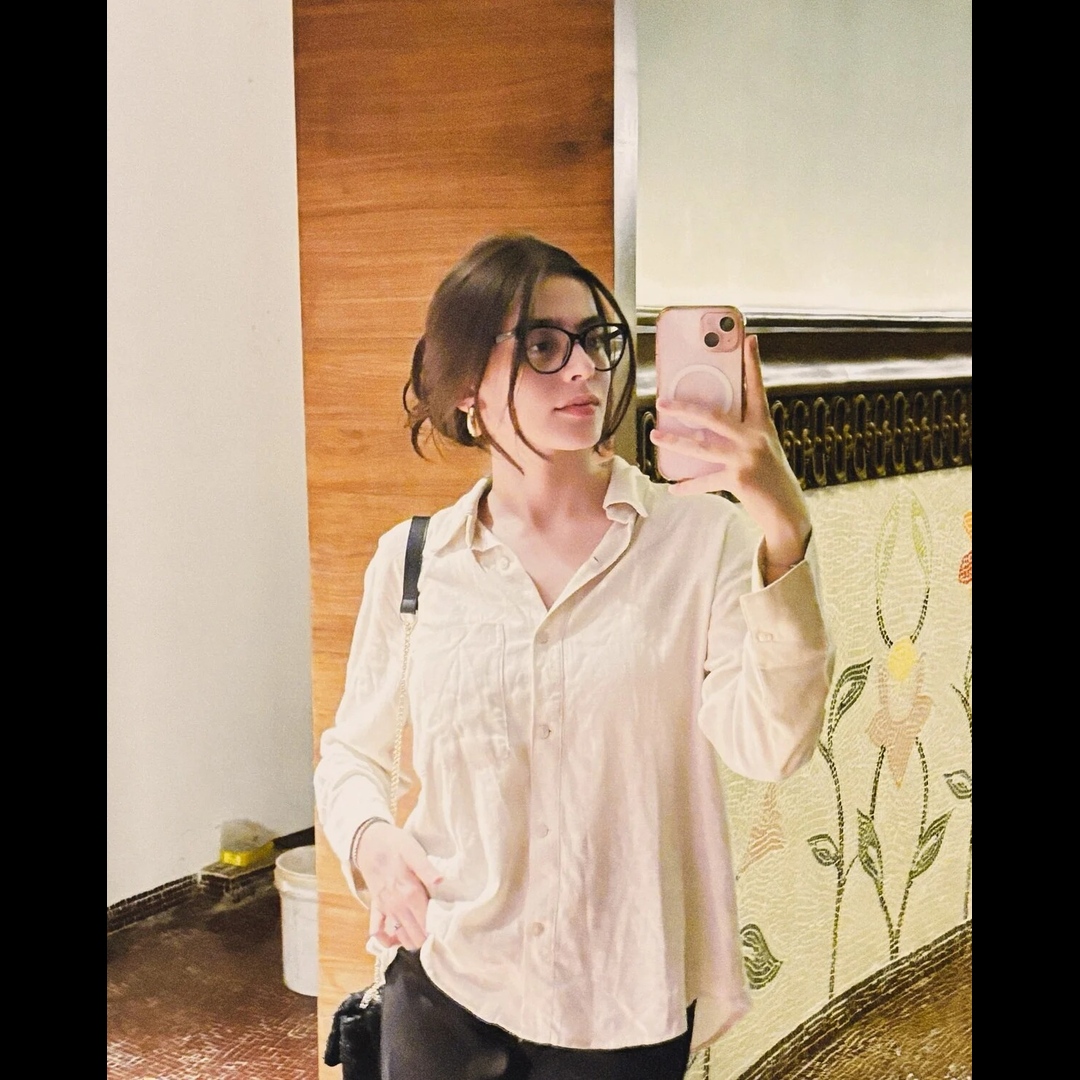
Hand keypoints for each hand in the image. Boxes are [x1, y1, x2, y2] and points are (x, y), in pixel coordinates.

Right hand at [355, 822, 442, 950]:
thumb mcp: (413, 850)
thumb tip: (441, 881)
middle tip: (439, 934)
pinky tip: (397, 937)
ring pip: (399, 938)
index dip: (438, 932)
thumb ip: (426, 868)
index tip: (448, 931)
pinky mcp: (376, 908)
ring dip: (410, 941)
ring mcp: (385, 909)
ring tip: (424, 936)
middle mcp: (397, 906)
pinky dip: (386, 939)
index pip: (426, 924)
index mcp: (409, 893)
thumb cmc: (394, 844)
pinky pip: (377, 932)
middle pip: (414, 936)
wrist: (368, 842)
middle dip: (427, 939)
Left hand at [649, 334, 811, 578]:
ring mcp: (747, 458)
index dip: (752, 363)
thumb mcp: (764, 449)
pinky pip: (706, 481)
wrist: (787, 513)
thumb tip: (707, 426)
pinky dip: (688, 486)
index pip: (756, 388)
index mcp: (763, 425)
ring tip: (655, 435)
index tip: (748, 338)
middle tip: (663, 400)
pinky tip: (673, 488)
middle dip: (686, 407)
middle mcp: (755, 438)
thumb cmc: (772, 479)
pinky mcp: (739, 479)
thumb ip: (743, 434)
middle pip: (715, 415)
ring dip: (675, 441)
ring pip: (702, 445)